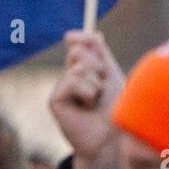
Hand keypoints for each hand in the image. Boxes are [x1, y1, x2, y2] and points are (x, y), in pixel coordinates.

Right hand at [49, 31, 125, 168]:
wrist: (110, 137)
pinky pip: (72, 82)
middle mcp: (69, 77)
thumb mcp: (111, 76)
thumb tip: (94, 32)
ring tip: (95, 101)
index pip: (80, 45)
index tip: (74, 36)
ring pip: (78, 68)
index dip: (81, 38)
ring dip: (95, 84)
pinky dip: (87, 93)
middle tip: (101, 86)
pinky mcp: (54, 100)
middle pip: (79, 53)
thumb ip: (101, 54)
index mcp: (84, 70)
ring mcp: (60, 89)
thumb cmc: (114, 108)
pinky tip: (86, 107)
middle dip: (96, 67)